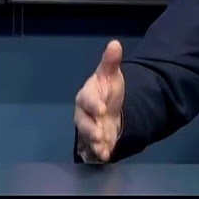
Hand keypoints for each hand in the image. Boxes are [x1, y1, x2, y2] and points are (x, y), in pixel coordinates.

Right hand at [74, 40, 125, 162]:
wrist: (108, 107)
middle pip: (83, 122)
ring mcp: (88, 129)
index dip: (93, 104)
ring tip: (102, 148)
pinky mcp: (94, 141)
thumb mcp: (111, 75)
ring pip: (86, 137)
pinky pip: (92, 149)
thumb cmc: (107, 90)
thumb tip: (115, 43)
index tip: (102, 108)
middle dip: (90, 128)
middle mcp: (84, 113)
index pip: (87, 99)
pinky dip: (98, 153)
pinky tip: (105, 155)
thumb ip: (111, 62)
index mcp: (87, 96)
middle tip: (99, 134)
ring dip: (94, 143)